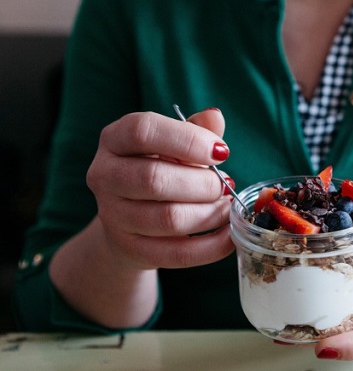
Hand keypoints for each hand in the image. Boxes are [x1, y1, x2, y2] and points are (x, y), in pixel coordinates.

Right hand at [86, 108, 235, 269]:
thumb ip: (195, 130)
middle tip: (225, 184)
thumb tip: (215, 117)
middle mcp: (104, 175)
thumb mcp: (174, 144)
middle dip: (203, 183)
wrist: (131, 219)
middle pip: (155, 179)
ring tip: (226, 207)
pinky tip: (229, 234)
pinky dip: (211, 246)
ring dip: (211, 214)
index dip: (188, 140)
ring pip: (169, 218)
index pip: (143, 131)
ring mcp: (113, 215)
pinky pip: (177, 253)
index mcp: (114, 139)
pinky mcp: (130, 249)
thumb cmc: (161, 168)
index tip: (222, 151)